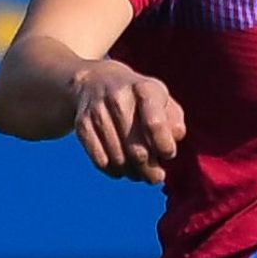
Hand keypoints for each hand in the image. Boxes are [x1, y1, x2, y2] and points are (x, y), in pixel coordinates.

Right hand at [72, 62, 185, 184]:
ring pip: (119, 160)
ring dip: (133, 173)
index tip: (167, 154)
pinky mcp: (82, 125)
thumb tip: (174, 138)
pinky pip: (100, 161)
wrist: (97, 82)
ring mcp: (98, 111)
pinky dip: (113, 171)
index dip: (164, 147)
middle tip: (156, 175)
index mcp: (145, 89)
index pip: (155, 124)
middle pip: (137, 150)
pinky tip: (121, 168)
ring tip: (140, 171)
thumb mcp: (163, 101)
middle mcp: (119, 98)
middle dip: (150, 170)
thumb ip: (174, 121)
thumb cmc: (141, 100)